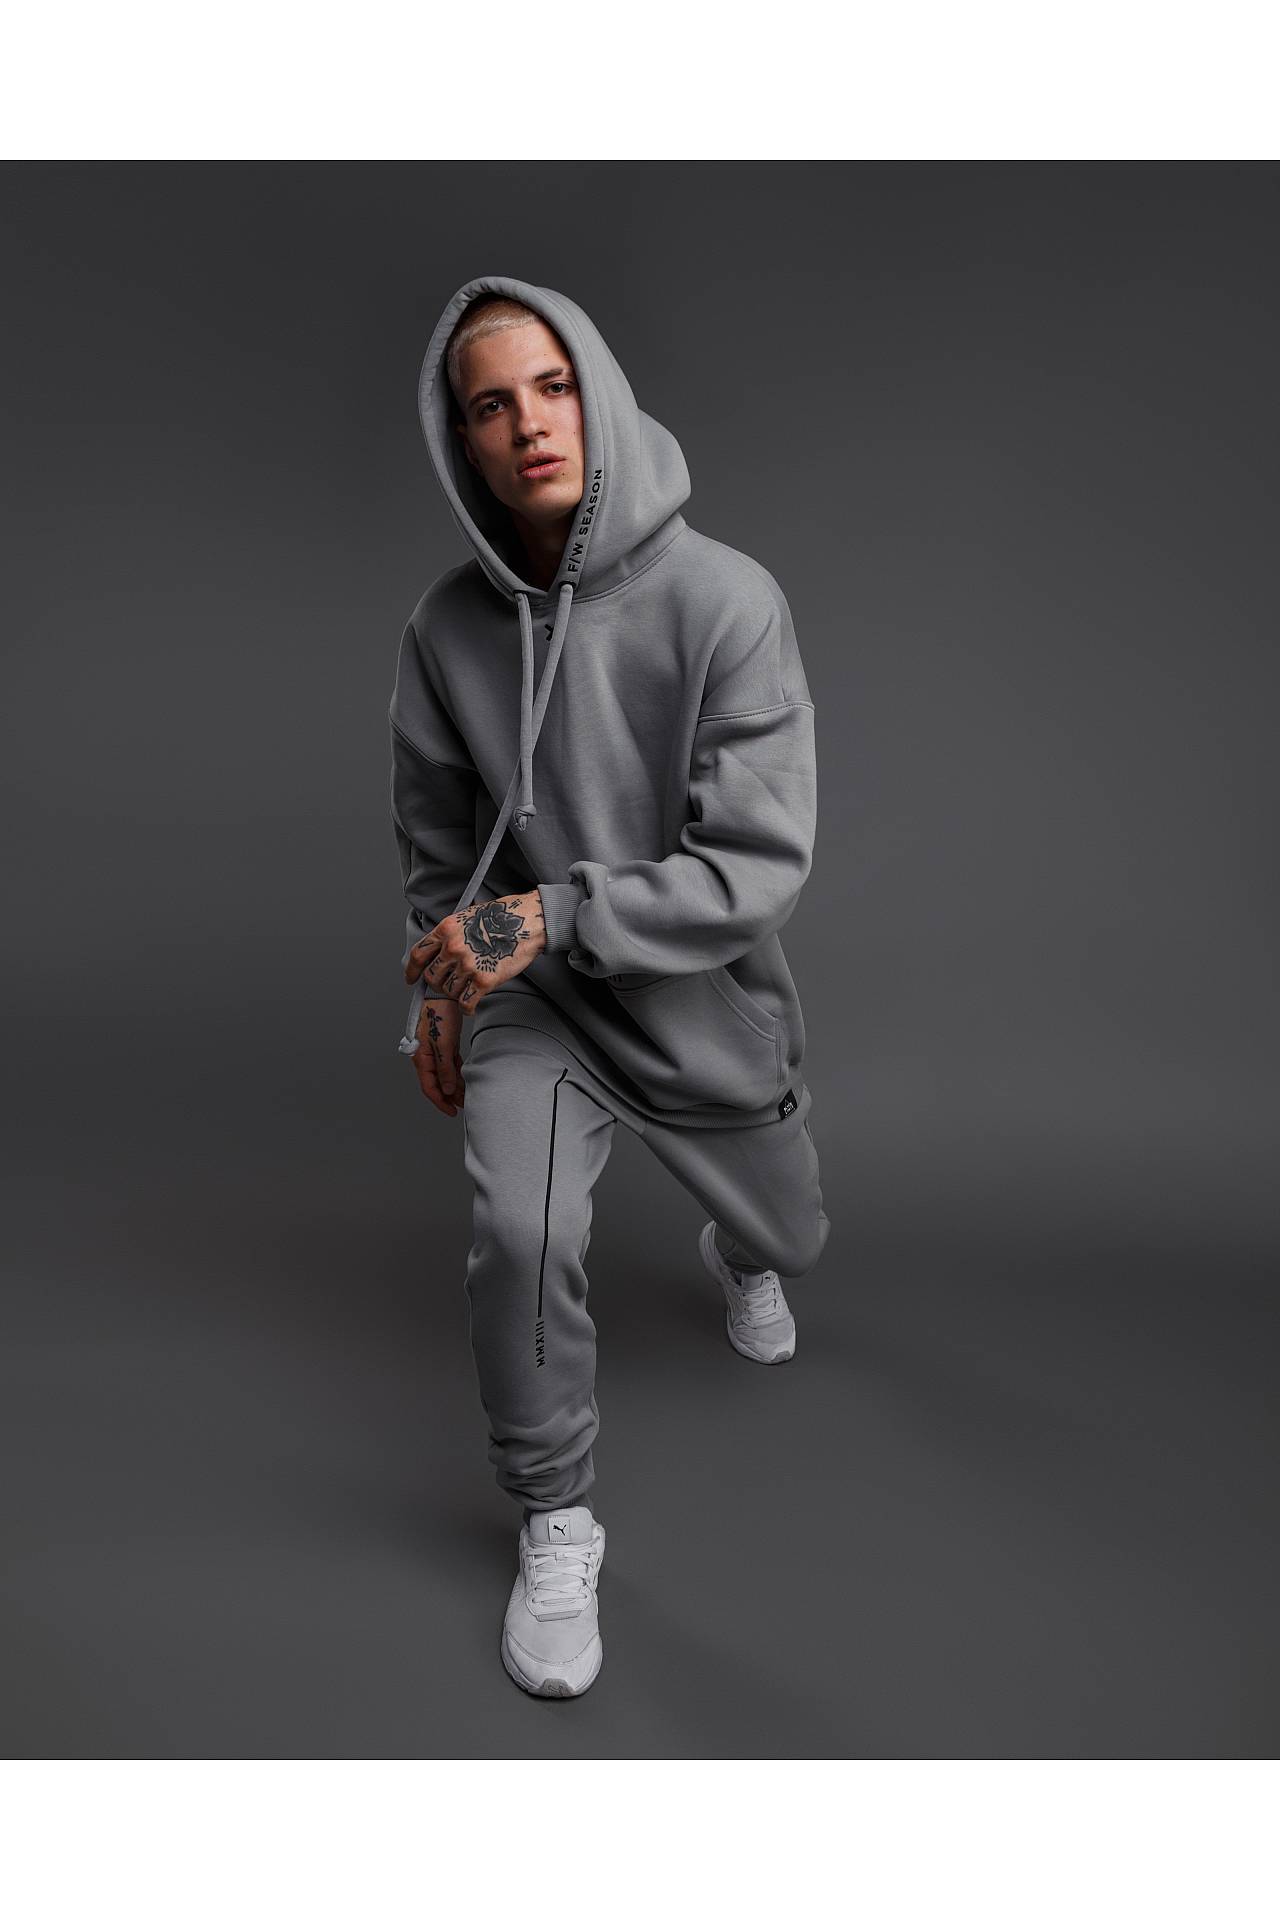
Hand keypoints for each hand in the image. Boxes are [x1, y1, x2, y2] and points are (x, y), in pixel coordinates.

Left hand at [405, 889, 546, 1014]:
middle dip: (438, 984)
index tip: (411, 979)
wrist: (529, 922)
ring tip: (466, 988)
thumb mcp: (468, 916)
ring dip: (455, 993)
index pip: (418, 954)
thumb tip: (438, 953)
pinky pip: (466, 1003)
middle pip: (432, 977)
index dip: (412, 970)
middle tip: (447, 984)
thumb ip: (450, 934)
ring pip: (449, 991)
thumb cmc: (502, 917)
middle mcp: (453, 948)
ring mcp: (467, 965)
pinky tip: (471, 1006)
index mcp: (446, 929)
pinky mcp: (484, 981)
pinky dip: (467, 1008)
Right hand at [412, 996, 465, 1115]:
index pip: (429, 1086)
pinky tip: (464, 1079)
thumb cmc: (438, 1014)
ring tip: (466, 1095)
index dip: (440, 1101)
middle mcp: (426, 1056)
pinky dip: (456, 1072)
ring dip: (455, 1085)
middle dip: (450, 1096)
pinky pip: (450, 1064)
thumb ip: (445, 1068)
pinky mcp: (444, 1044)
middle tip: (463, 1106)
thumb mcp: (444, 1044)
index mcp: (421, 1057)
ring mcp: (435, 1050)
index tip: (452, 1112)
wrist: (442, 993)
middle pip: (437, 1082)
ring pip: (445, 1074)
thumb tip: (448, 1090)